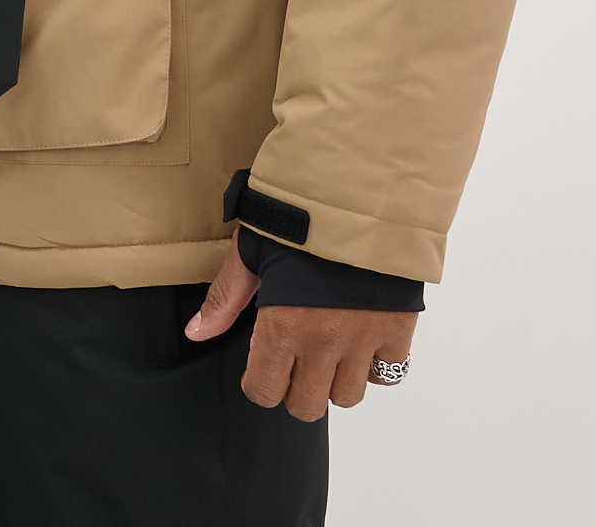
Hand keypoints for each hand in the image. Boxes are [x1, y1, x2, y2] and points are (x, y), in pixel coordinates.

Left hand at [185, 234, 417, 421]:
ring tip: (329, 344)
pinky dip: (375, 362)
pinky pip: (388, 372)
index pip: (263, 391)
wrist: (361, 189)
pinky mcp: (399, 329)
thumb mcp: (252, 249)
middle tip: (296, 356)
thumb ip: (226, 297)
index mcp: (282, 324)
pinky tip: (362, 334)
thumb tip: (196, 333)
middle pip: (306, 406)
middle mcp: (324, 341)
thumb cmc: (300, 214)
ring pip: (347, 396)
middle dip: (295, 387)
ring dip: (335, 379)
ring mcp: (364, 339)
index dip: (259, 381)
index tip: (263, 362)